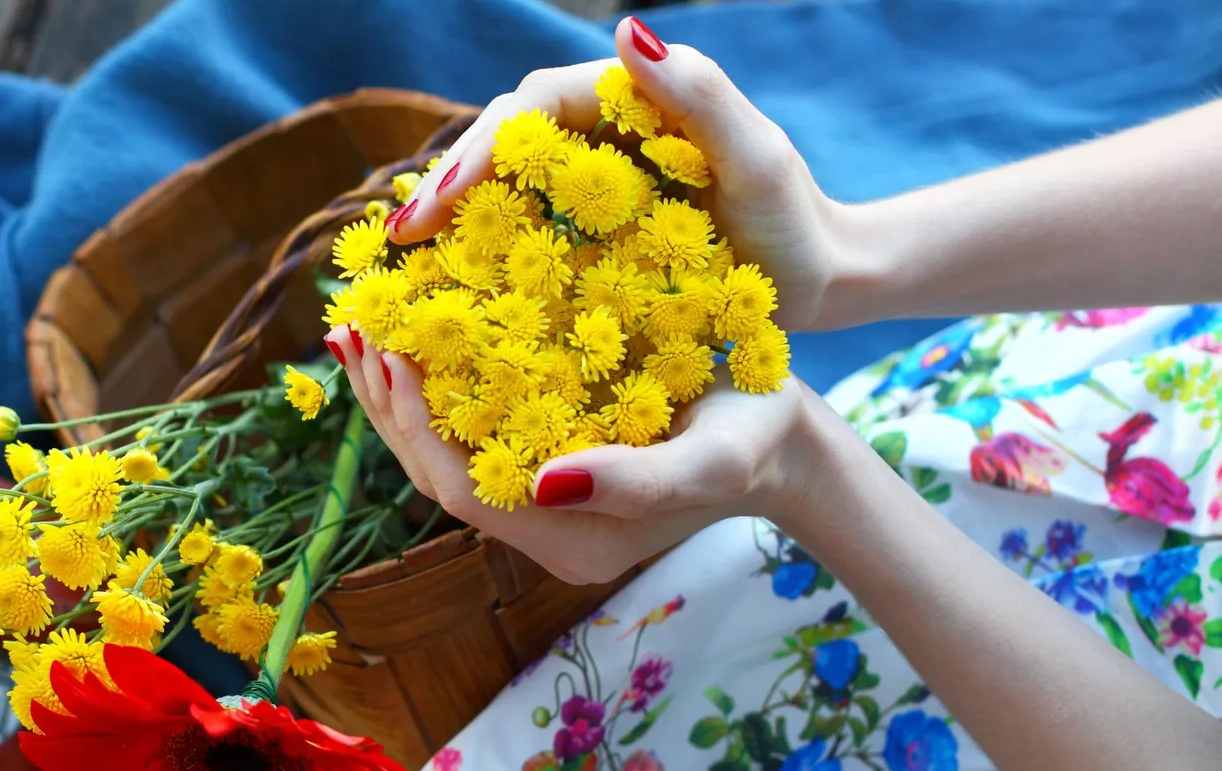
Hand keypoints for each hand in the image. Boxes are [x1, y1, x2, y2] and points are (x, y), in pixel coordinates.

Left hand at [325, 325, 826, 584]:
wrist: (784, 441)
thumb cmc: (757, 441)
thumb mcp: (711, 459)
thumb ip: (634, 482)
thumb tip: (546, 482)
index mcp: (573, 540)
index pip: (463, 491)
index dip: (417, 423)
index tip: (391, 347)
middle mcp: (544, 529)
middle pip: (436, 474)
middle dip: (388, 404)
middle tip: (352, 328)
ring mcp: (541, 500)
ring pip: (444, 453)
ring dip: (398, 394)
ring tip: (360, 327)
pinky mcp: (544, 464)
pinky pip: (470, 431)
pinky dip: (434, 384)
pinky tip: (412, 335)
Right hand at [390, 16, 855, 331]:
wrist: (822, 280)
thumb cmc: (794, 221)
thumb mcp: (753, 156)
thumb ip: (697, 94)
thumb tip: (624, 31)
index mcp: (633, 96)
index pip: (537, 107)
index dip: (483, 148)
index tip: (443, 201)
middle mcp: (606, 130)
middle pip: (507, 142)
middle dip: (450, 184)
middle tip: (400, 239)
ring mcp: (597, 180)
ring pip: (509, 185)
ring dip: (457, 218)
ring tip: (406, 261)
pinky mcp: (596, 227)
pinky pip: (531, 228)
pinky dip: (489, 251)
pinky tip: (454, 286)